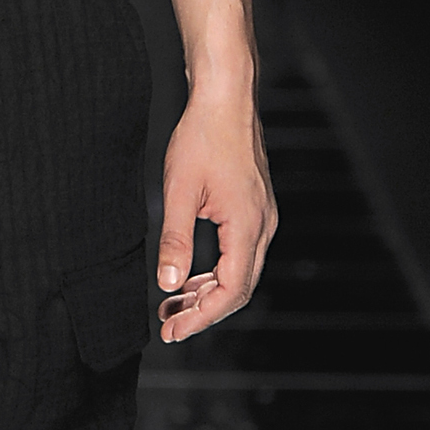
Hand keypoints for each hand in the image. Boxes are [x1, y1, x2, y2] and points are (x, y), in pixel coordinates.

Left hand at [156, 87, 275, 344]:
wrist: (225, 99)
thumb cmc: (203, 136)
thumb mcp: (178, 190)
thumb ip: (174, 240)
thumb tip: (168, 283)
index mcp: (247, 225)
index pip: (231, 291)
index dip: (202, 317)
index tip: (173, 331)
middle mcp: (262, 225)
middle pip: (239, 288)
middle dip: (203, 311)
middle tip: (168, 326)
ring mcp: (261, 217)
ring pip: (239, 272)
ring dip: (207, 293)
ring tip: (172, 306)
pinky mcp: (253, 208)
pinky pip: (239, 253)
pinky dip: (215, 271)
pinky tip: (191, 276)